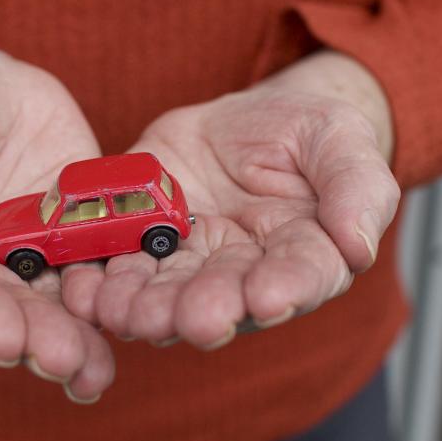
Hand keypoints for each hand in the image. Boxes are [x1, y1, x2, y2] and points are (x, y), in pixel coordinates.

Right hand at [0, 22, 112, 401]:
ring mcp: (37, 246)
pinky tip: (139, 314)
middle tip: (64, 363)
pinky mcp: (79, 224)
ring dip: (79, 334)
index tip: (3, 341)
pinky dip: (118, 284)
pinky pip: (103, 253)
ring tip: (97, 368)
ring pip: (59, 296)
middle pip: (11, 306)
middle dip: (37, 337)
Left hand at [61, 52, 399, 348]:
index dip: (286, 288)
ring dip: (146, 308)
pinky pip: (117, 266)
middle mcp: (241, 271)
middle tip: (193, 320)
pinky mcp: (140, 240)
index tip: (267, 298)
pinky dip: (98, 283)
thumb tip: (358, 247)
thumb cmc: (302, 133)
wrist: (243, 119)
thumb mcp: (340, 138)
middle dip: (206, 309)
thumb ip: (357, 187)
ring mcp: (187, 261)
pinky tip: (83, 291)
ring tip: (129, 314)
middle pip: (224, 296)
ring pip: (166, 293)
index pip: (300, 276)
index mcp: (301, 253)